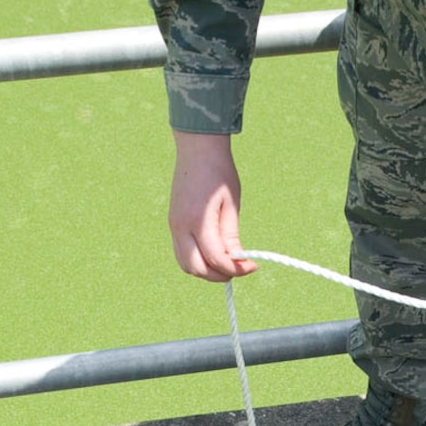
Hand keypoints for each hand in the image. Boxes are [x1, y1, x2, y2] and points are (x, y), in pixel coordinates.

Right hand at [168, 131, 256, 281]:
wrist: (197, 150)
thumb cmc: (218, 173)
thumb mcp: (231, 204)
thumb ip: (230, 236)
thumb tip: (236, 261)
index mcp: (198, 220)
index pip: (215, 259)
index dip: (235, 269)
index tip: (252, 266)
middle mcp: (180, 226)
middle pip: (195, 268)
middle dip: (218, 276)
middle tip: (238, 270)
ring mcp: (173, 226)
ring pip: (185, 264)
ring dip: (205, 271)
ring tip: (226, 264)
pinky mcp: (173, 223)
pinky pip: (182, 252)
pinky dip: (197, 260)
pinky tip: (214, 254)